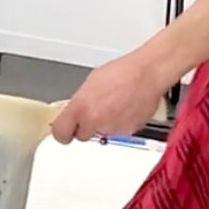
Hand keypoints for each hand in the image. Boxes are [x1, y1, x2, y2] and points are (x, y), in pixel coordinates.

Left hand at [50, 49, 168, 143]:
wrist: (147, 74)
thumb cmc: (121, 73)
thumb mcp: (90, 83)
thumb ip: (79, 102)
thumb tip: (73, 110)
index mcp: (80, 108)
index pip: (61, 133)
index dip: (62, 133)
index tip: (63, 131)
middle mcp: (94, 121)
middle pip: (82, 136)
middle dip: (85, 127)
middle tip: (93, 113)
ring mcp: (112, 129)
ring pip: (101, 134)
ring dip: (104, 125)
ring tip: (113, 106)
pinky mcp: (128, 132)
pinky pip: (118, 133)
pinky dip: (119, 125)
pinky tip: (123, 109)